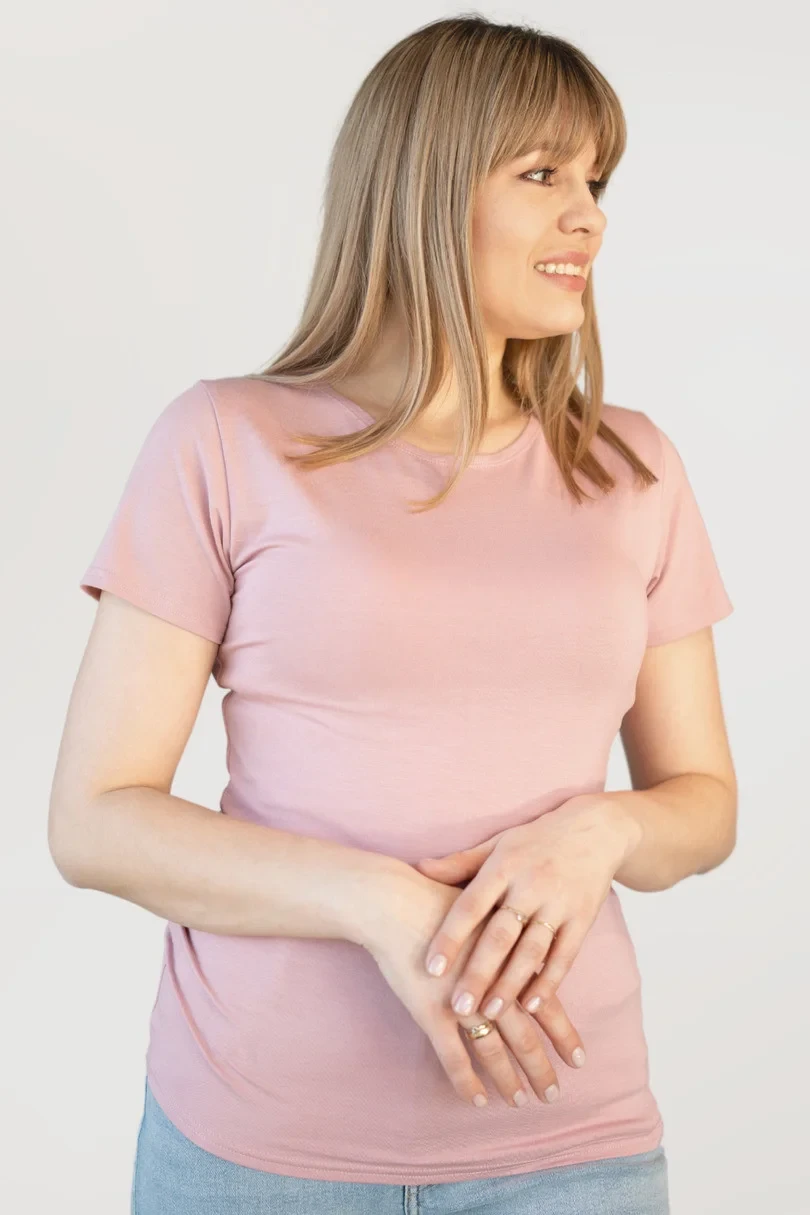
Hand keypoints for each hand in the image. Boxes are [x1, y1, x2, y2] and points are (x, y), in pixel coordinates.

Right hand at [363, 865, 571, 1108]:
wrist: (393, 900)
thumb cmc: (435, 897)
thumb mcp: (487, 911)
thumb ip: (507, 932)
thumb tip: (529, 946)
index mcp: (508, 959)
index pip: (545, 1003)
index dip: (563, 1033)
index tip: (579, 1059)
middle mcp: (491, 985)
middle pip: (524, 1035)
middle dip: (540, 1067)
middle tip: (553, 1094)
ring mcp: (462, 1002)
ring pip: (493, 1051)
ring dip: (508, 1080)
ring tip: (520, 1102)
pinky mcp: (432, 1013)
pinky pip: (453, 1057)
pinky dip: (466, 1081)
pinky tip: (476, 1101)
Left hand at [413, 795, 640, 1028]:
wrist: (596, 829)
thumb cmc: (536, 840)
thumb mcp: (497, 844)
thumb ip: (461, 863)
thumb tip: (420, 868)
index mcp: (503, 866)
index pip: (471, 905)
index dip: (450, 937)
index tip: (431, 968)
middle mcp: (530, 885)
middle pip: (500, 935)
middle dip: (478, 973)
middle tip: (459, 1007)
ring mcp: (558, 903)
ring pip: (531, 951)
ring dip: (510, 984)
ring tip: (490, 1013)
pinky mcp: (582, 919)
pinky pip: (565, 955)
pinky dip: (548, 982)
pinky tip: (531, 1004)